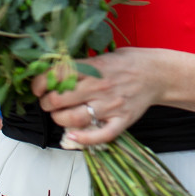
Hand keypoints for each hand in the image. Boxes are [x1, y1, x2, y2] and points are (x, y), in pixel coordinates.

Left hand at [32, 48, 162, 146]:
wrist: (157, 73)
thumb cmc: (128, 63)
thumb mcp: (102, 55)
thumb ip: (81, 64)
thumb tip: (53, 71)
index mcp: (93, 67)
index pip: (57, 75)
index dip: (40, 83)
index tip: (37, 87)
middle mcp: (99, 87)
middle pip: (59, 99)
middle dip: (47, 103)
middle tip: (48, 102)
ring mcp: (110, 106)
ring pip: (73, 119)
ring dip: (59, 119)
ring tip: (59, 115)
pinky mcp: (121, 121)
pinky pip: (100, 136)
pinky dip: (83, 140)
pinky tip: (73, 138)